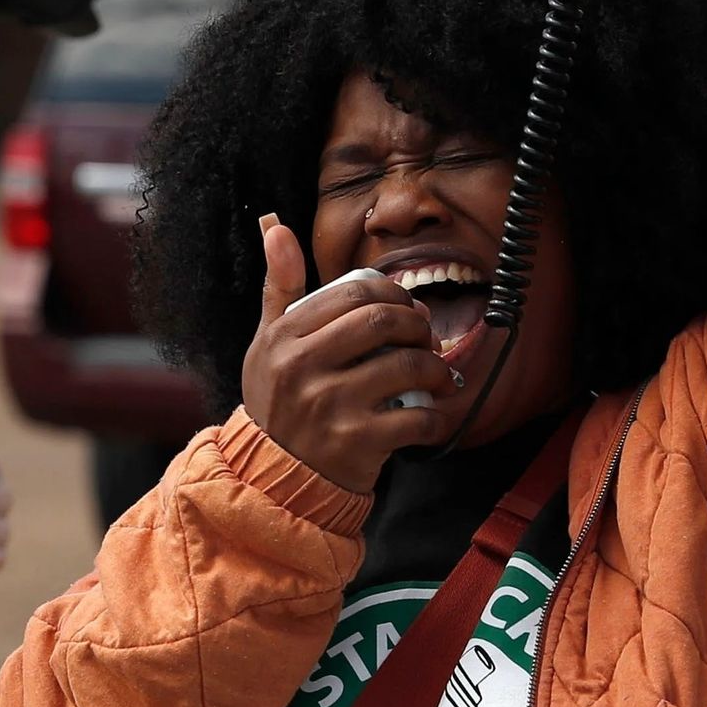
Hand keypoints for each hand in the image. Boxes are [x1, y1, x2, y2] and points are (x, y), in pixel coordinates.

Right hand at [241, 216, 456, 491]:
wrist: (275, 477)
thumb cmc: (278, 402)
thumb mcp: (267, 342)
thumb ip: (279, 286)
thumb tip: (277, 228)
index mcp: (284, 338)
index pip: (352, 293)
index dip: (392, 293)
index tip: (404, 308)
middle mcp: (303, 369)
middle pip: (382, 322)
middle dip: (417, 324)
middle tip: (425, 338)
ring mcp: (332, 407)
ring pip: (407, 366)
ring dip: (437, 367)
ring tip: (438, 374)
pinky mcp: (358, 444)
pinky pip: (417, 418)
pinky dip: (437, 416)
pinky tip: (433, 413)